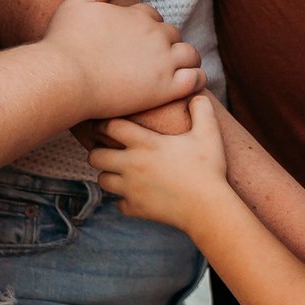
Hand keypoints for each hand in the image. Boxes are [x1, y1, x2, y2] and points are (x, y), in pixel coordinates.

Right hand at [41, 0, 202, 119]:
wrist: (63, 78)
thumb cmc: (64, 42)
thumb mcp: (77, 1)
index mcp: (137, 15)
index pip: (152, 15)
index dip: (145, 26)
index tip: (135, 41)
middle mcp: (155, 35)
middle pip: (172, 34)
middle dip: (165, 43)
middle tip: (152, 60)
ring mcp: (163, 62)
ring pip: (190, 55)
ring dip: (186, 59)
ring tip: (174, 72)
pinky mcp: (166, 88)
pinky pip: (195, 79)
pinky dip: (196, 79)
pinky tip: (185, 85)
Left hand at [89, 93, 226, 229]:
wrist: (208, 207)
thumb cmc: (208, 168)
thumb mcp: (209, 132)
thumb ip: (201, 109)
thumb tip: (195, 96)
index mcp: (145, 143)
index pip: (111, 127)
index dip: (105, 123)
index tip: (108, 124)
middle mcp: (132, 165)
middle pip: (96, 156)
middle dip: (99, 151)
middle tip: (108, 149)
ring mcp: (132, 189)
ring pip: (102, 180)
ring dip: (108, 175)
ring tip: (120, 171)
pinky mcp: (136, 208)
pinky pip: (119, 204)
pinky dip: (124, 200)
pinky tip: (136, 194)